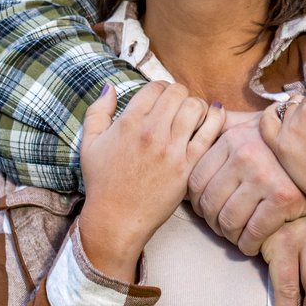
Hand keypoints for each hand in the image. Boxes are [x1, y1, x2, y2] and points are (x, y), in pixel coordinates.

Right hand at [79, 82, 225, 281]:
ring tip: (193, 116)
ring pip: (195, 107)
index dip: (161, 89)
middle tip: (179, 107)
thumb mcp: (89, 143)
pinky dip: (215, 120)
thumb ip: (97, 111)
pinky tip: (214, 118)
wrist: (116, 219)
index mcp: (129, 122)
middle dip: (180, 95)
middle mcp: (151, 131)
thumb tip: (110, 87)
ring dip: (196, 107)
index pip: (156, 86)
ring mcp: (171, 149)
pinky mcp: (187, 166)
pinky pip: (209, 134)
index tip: (162, 100)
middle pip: (178, 92)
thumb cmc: (102, 182)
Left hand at [186, 113, 305, 249]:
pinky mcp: (284, 198)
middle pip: (210, 203)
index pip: (195, 181)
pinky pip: (253, 232)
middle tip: (223, 228)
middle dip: (213, 223)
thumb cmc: (279, 144)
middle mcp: (245, 155)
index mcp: (232, 139)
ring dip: (230, 236)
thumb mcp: (249, 125)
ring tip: (237, 236)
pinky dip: (248, 244)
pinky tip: (252, 244)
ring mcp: (264, 177)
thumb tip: (197, 116)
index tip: (207, 211)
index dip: (197, 203)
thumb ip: (221, 124)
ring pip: (229, 221)